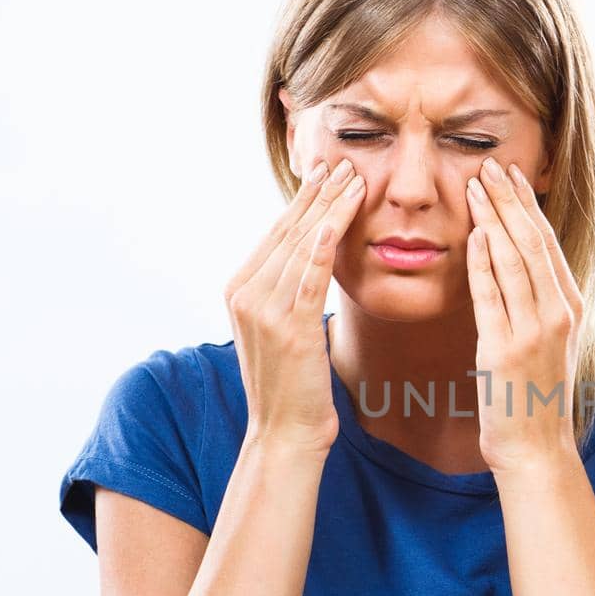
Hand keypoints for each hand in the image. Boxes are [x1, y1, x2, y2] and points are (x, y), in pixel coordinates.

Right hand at [222, 158, 365, 452]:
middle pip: (287, 232)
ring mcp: (264, 310)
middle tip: (344, 163)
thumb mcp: (284, 328)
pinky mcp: (289, 329)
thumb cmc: (295, 383)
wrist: (286, 432)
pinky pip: (308, 279)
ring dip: (329, 210)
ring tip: (354, 180)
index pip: (277, 233)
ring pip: (300, 247)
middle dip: (318, 195)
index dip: (304, 201)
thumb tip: (310, 257)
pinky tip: (335, 221)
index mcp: (240, 289)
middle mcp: (244, 293)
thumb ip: (289, 291)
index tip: (328, 173)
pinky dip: (321, 247)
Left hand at [464, 156, 584, 474]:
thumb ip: (538, 303)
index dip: (528, 206)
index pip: (547, 244)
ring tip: (476, 186)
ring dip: (494, 219)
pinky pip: (492, 296)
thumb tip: (518, 265)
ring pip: (514, 261)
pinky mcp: (505, 350)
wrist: (536, 448)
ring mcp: (533, 331)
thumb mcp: (547, 343)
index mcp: (570, 308)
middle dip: (510, 200)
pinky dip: (484, 262)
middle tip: (490, 165)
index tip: (511, 175)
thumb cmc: (534, 396)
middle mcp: (557, 313)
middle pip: (532, 242)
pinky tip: (475, 234)